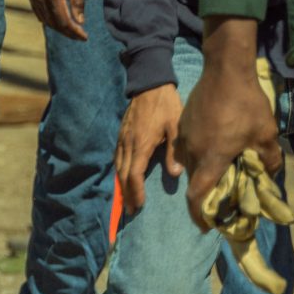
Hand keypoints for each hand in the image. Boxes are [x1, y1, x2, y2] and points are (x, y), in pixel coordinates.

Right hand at [24, 0, 85, 39]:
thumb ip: (78, 1)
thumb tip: (80, 21)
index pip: (64, 22)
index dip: (75, 32)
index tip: (85, 37)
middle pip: (55, 25)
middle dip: (69, 33)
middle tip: (81, 36)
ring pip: (47, 22)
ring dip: (60, 29)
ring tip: (72, 30)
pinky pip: (40, 15)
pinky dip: (50, 21)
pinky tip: (59, 21)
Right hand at [116, 83, 183, 211]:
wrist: (150, 82)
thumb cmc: (166, 104)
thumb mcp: (176, 125)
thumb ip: (174, 151)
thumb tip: (175, 174)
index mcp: (141, 144)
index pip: (134, 175)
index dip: (135, 192)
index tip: (138, 206)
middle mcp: (128, 144)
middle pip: (123, 175)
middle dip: (126, 194)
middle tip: (130, 211)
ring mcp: (122, 138)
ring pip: (118, 167)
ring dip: (121, 185)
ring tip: (126, 199)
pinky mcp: (122, 133)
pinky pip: (117, 157)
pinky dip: (119, 171)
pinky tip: (124, 177)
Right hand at [175, 19, 282, 231]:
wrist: (226, 69)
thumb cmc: (247, 103)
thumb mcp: (266, 134)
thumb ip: (270, 160)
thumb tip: (271, 174)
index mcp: (211, 158)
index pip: (197, 196)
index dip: (199, 215)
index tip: (207, 224)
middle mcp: (193, 151)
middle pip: (194, 181)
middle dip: (205, 194)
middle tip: (221, 197)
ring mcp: (185, 136)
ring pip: (189, 164)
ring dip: (202, 172)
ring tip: (220, 169)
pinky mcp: (184, 122)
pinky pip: (187, 147)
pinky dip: (198, 153)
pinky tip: (215, 144)